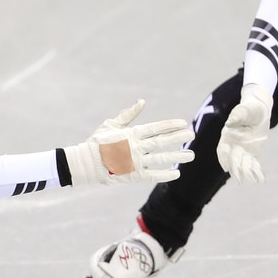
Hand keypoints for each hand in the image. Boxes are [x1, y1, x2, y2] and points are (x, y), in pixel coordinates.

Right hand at [64, 100, 193, 185]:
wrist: (86, 163)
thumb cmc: (98, 142)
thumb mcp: (112, 124)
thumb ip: (128, 115)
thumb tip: (142, 102)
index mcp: (131, 134)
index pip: (155, 128)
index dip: (170, 126)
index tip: (184, 124)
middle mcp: (135, 147)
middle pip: (161, 142)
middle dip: (178, 138)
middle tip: (192, 135)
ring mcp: (135, 162)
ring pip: (160, 158)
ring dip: (177, 157)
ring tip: (190, 155)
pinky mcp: (132, 175)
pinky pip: (152, 175)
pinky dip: (165, 175)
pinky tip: (176, 173)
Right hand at [216, 84, 272, 183]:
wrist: (260, 111)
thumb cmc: (250, 109)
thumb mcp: (243, 110)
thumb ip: (236, 116)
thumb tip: (229, 123)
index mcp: (227, 137)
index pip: (222, 151)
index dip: (224, 159)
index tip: (226, 167)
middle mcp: (233, 146)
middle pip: (232, 160)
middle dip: (236, 170)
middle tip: (240, 179)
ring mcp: (243, 151)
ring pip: (243, 165)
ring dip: (246, 174)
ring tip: (252, 181)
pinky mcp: (252, 154)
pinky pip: (253, 165)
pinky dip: (256, 172)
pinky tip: (260, 179)